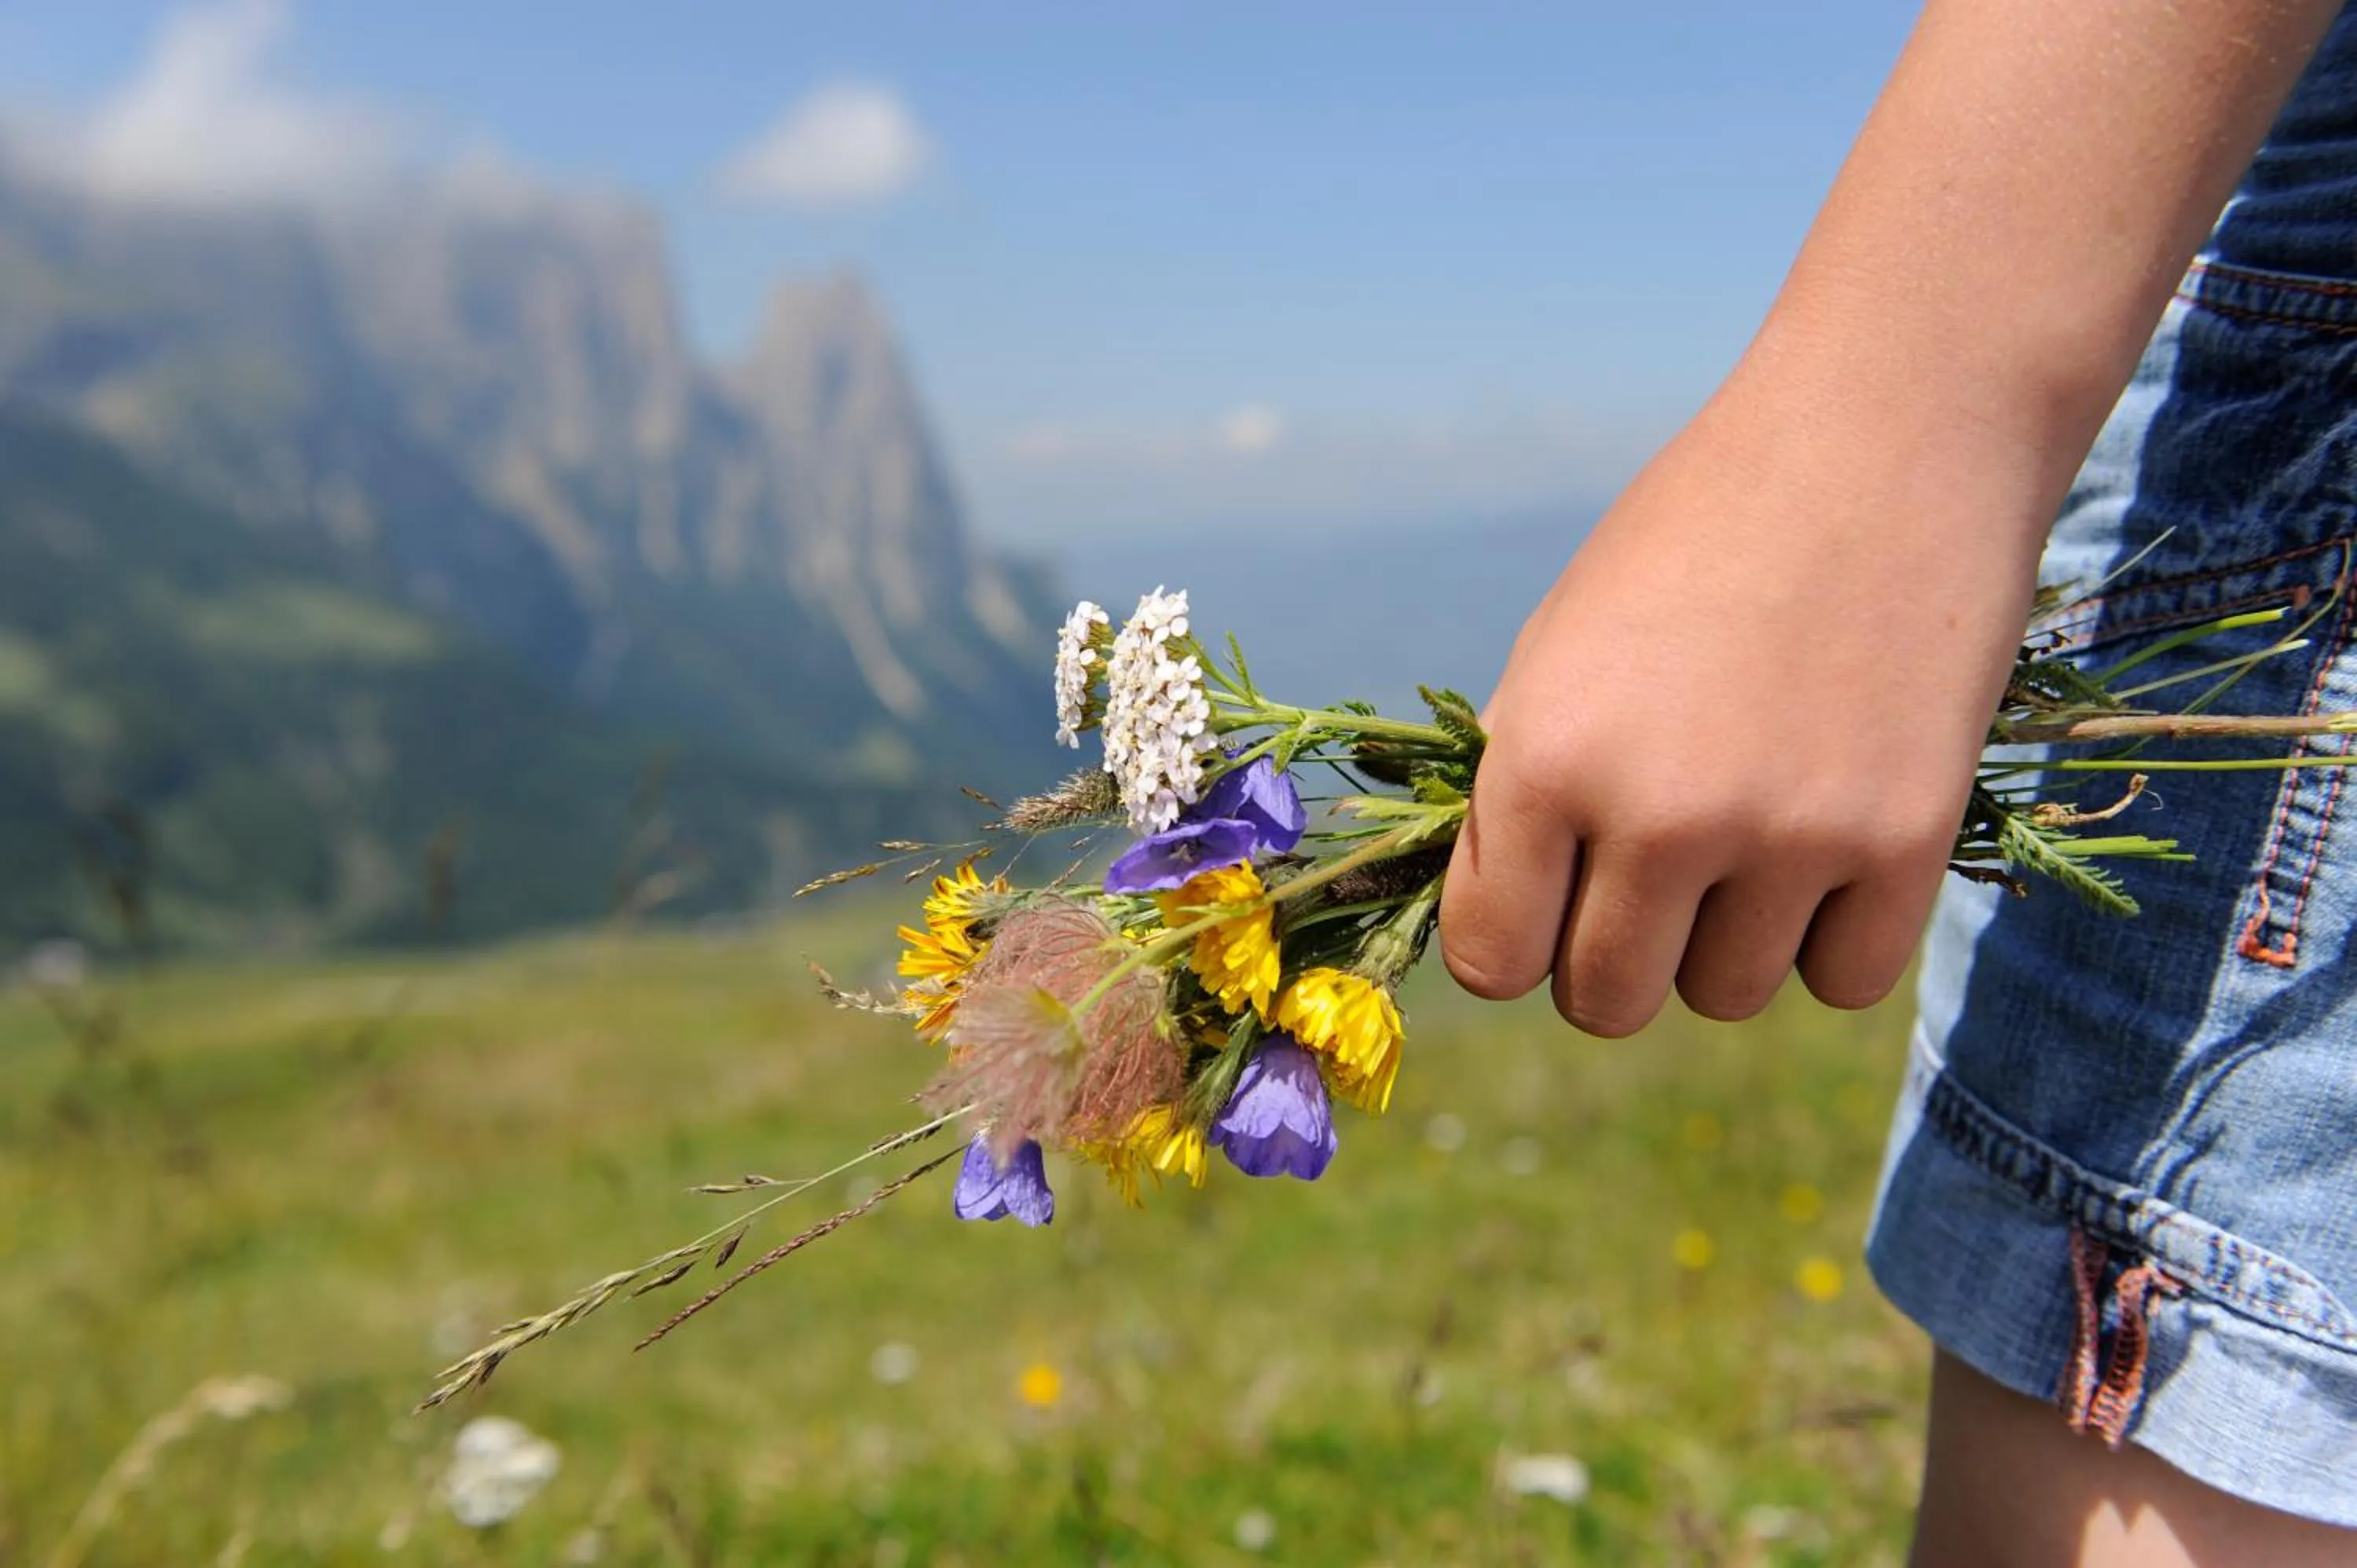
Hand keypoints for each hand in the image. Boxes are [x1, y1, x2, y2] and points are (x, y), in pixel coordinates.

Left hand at [1439, 372, 2046, 1034]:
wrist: (1884, 437)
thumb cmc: (1699, 537)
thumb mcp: (1563, 646)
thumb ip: (1523, 792)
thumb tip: (1498, 930)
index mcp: (1546, 758)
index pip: (1489, 962)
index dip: (1512, 942)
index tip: (1546, 905)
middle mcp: (1660, 814)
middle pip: (1603, 1003)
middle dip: (1613, 958)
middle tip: (1649, 876)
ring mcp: (1790, 837)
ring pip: (1723, 997)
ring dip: (1725, 943)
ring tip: (1750, 830)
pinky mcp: (1907, 843)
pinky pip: (1840, 981)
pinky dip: (1831, 937)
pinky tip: (1831, 843)